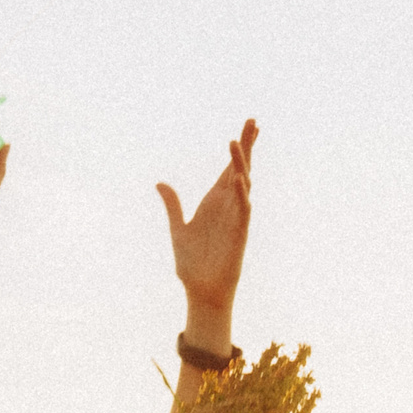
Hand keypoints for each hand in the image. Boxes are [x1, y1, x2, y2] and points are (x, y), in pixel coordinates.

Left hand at [157, 120, 256, 308]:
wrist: (200, 290)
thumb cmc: (192, 264)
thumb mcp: (177, 229)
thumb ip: (172, 205)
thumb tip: (160, 183)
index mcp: (214, 202)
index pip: (228, 168)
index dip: (238, 148)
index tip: (249, 127)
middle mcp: (228, 206)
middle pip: (241, 169)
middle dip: (246, 146)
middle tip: (252, 121)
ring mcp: (235, 218)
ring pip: (242, 185)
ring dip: (240, 165)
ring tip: (235, 143)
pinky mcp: (238, 235)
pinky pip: (243, 211)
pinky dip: (241, 195)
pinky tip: (238, 180)